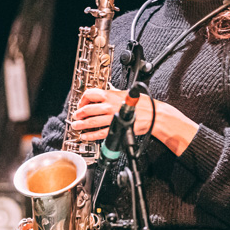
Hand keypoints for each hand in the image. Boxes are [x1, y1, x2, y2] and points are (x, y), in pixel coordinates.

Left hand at [71, 87, 198, 156]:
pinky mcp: (117, 128)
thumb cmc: (143, 104)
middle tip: (76, 116)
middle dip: (79, 114)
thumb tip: (105, 93)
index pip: (91, 94)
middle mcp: (110, 106)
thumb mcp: (127, 93)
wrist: (153, 115)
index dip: (83, 99)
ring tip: (76, 126)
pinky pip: (100, 133)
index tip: (81, 103)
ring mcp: (112, 118)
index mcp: (112, 95)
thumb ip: (114, 94)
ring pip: (92, 122)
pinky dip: (91, 135)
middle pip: (88, 109)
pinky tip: (86, 136)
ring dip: (82, 125)